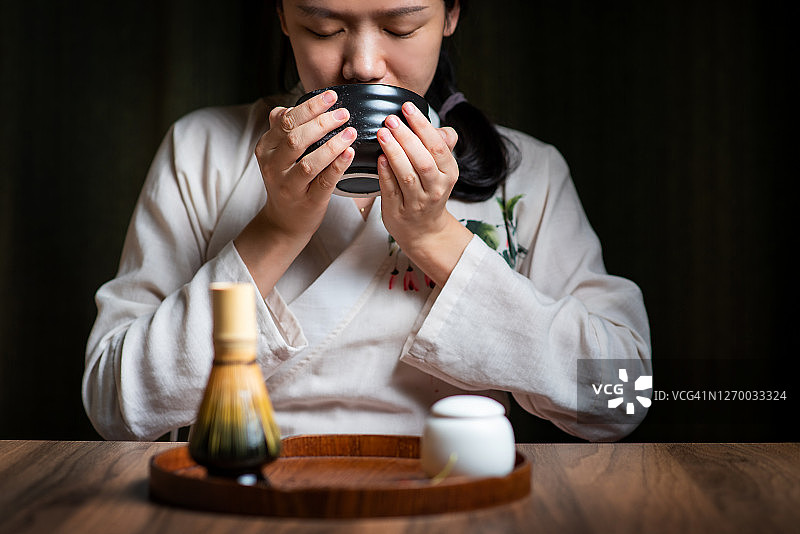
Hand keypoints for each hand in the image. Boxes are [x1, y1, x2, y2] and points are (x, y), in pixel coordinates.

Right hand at [234, 90, 355, 295]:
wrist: (283, 221)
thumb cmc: (287, 180)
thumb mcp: (277, 154)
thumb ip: (282, 130)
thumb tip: (289, 106)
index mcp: (266, 148)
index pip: (285, 121)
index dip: (309, 107)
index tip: (331, 96)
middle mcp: (273, 166)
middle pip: (296, 138)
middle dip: (322, 122)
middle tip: (344, 113)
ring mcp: (288, 186)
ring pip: (308, 162)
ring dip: (332, 145)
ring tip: (350, 132)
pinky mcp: (307, 202)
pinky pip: (323, 182)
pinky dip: (338, 166)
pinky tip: (350, 153)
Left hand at [377, 101, 471, 284]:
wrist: (424, 231)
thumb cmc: (430, 192)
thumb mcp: (443, 171)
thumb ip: (441, 148)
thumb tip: (444, 128)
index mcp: (448, 174)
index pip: (438, 146)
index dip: (423, 125)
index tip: (407, 108)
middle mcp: (436, 189)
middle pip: (423, 161)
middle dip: (407, 138)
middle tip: (391, 119)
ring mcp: (417, 203)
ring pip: (407, 176)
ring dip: (394, 152)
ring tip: (382, 133)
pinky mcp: (399, 212)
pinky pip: (391, 190)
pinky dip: (385, 173)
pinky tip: (378, 158)